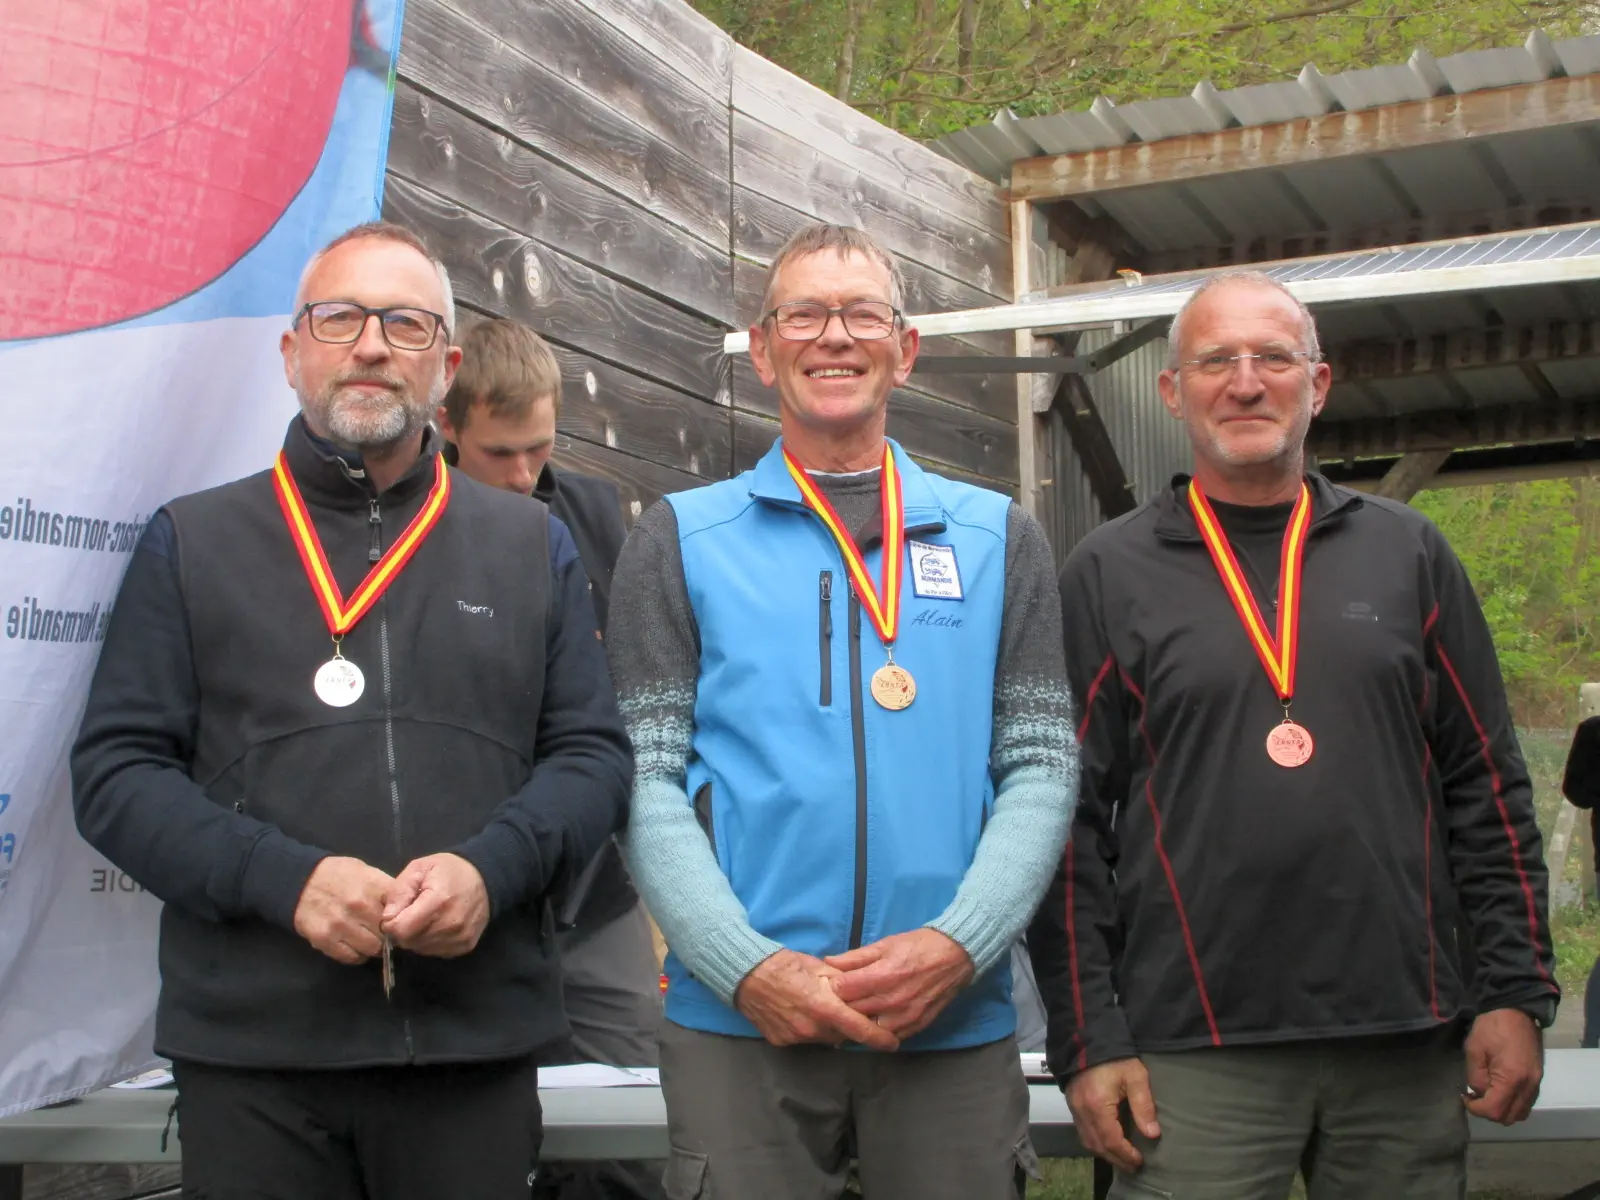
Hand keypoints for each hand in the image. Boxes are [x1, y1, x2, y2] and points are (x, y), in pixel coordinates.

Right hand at [292, 856, 398, 964]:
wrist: (300, 880)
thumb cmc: (339, 875)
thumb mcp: (367, 872)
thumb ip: (387, 889)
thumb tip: (409, 906)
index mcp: (372, 886)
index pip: (402, 910)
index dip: (406, 918)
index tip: (404, 921)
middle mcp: (358, 906)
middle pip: (388, 933)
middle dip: (390, 935)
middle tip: (386, 934)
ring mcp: (340, 924)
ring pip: (372, 949)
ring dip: (374, 947)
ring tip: (370, 939)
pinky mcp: (324, 940)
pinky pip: (351, 957)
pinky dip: (356, 955)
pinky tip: (355, 945)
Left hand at [381, 853, 490, 957]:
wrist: (485, 878)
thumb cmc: (449, 870)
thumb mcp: (420, 868)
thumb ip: (399, 890)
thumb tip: (386, 917)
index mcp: (438, 901)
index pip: (401, 929)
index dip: (390, 923)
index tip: (394, 913)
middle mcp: (451, 924)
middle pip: (409, 941)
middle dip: (403, 930)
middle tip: (410, 913)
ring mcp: (460, 938)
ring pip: (420, 949)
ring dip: (416, 937)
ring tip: (425, 918)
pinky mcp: (466, 946)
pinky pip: (435, 952)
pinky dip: (430, 942)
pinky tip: (436, 925)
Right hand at [734, 949, 898, 1050]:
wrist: (745, 974)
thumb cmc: (784, 964)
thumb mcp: (818, 967)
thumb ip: (842, 982)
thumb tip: (861, 990)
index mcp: (823, 1007)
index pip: (859, 1028)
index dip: (879, 1038)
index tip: (893, 1043)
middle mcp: (811, 1028)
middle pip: (842, 1034)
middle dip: (851, 1027)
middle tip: (854, 1014)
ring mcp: (795, 1037)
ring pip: (824, 1038)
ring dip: (830, 1027)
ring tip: (826, 1009)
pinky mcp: (781, 1041)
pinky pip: (804, 1038)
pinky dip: (810, 1029)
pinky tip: (804, 1013)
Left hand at [824, 928, 973, 1040]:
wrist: (955, 957)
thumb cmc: (917, 946)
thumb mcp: (885, 945)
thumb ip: (855, 957)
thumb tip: (828, 962)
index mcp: (882, 975)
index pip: (843, 990)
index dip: (834, 986)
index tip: (833, 983)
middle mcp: (892, 1000)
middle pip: (853, 1011)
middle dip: (843, 1005)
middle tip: (840, 999)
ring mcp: (905, 1016)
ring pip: (869, 1028)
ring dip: (860, 1021)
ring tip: (856, 1013)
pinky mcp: (916, 1026)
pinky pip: (889, 1036)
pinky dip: (879, 1031)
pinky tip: (874, 1023)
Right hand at [1065, 1057, 1159, 1172]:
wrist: (1090, 1039)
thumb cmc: (1116, 1058)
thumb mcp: (1135, 1077)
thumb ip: (1143, 1105)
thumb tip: (1152, 1134)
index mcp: (1097, 1105)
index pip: (1111, 1140)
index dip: (1126, 1154)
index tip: (1140, 1160)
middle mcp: (1082, 1111)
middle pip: (1097, 1145)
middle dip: (1116, 1159)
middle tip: (1134, 1166)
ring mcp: (1074, 1108)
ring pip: (1087, 1141)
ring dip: (1105, 1153)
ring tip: (1122, 1158)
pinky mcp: (1072, 1105)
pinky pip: (1082, 1132)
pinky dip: (1096, 1142)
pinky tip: (1108, 1143)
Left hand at [1463, 1007, 1542, 1124]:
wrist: (1515, 1010)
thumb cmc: (1491, 1027)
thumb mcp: (1474, 1050)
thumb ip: (1475, 1077)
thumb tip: (1478, 1093)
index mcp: (1512, 1079)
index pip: (1494, 1110)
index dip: (1476, 1109)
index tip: (1465, 1097)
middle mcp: (1528, 1086)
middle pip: (1510, 1117)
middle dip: (1489, 1112)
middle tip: (1475, 1097)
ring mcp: (1537, 1083)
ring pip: (1521, 1113)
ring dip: (1503, 1110)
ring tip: (1487, 1094)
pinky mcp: (1538, 1078)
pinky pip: (1527, 1102)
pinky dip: (1513, 1103)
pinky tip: (1500, 1090)